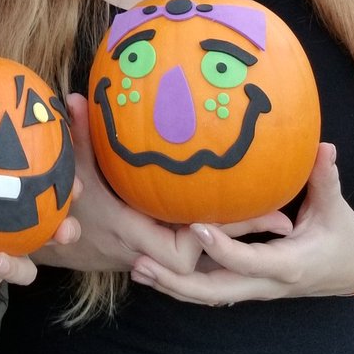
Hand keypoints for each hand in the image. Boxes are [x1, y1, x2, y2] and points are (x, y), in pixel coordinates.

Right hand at [33, 94, 289, 273]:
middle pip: (210, 256)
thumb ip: (80, 138)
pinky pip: (206, 242)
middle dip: (244, 238)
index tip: (222, 217)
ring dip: (244, 236)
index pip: (180, 254)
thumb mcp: (73, 170)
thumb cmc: (70, 204)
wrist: (67, 241)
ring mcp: (167, 249)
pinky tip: (257, 204)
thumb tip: (76, 98)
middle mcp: (157, 248)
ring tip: (285, 218)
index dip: (204, 241)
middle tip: (284, 220)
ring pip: (213, 252)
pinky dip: (229, 228)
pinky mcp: (172, 244)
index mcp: (136, 235)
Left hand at [129, 144, 353, 305]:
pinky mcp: (245, 285)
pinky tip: (153, 270)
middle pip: (216, 291)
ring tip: (136, 269)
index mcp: (287, 265)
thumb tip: (324, 147)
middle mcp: (266, 284)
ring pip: (208, 295)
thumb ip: (325, 179)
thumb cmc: (342, 236)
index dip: (222, 247)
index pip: (248, 261)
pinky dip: (181, 284)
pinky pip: (210, 289)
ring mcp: (253, 289)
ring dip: (172, 285)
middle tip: (141, 262)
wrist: (350, 272)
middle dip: (177, 282)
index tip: (194, 226)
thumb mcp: (335, 208)